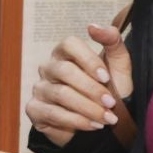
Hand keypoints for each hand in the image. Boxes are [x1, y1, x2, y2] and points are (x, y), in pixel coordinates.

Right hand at [26, 23, 132, 147]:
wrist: (101, 125)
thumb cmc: (109, 91)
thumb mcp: (118, 66)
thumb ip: (112, 42)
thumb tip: (93, 26)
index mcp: (65, 52)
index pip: (69, 45)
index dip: (88, 60)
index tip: (106, 77)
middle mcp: (48, 67)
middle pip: (65, 71)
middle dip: (92, 89)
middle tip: (111, 103)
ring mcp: (39, 88)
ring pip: (61, 94)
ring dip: (88, 108)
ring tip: (107, 118)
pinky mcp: (34, 109)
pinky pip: (53, 114)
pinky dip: (77, 121)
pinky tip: (93, 126)